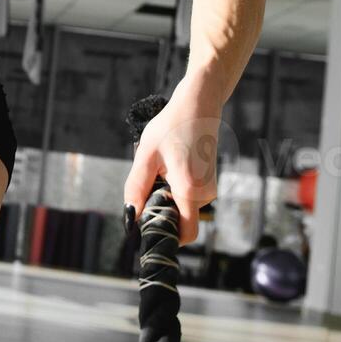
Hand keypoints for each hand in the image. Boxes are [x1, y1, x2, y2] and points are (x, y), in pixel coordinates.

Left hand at [123, 86, 220, 245]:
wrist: (199, 106)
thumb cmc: (171, 126)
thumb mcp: (145, 155)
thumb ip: (136, 188)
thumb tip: (131, 217)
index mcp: (190, 190)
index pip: (185, 234)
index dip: (165, 235)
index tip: (145, 224)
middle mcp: (205, 194)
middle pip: (180, 221)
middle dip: (160, 211)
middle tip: (150, 182)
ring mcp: (209, 189)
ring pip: (183, 208)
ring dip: (166, 197)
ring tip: (160, 169)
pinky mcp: (208, 183)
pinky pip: (187, 198)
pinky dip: (174, 190)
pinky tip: (169, 166)